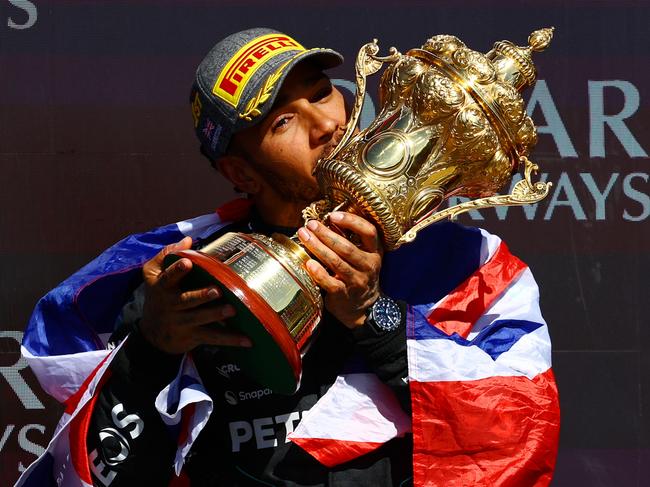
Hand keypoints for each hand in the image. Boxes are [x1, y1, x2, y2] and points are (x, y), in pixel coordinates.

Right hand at [139, 236, 251, 353]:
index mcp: (163, 287)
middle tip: (217, 290)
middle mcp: (172, 305)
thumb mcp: (153, 274)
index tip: (187, 262)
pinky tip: (247, 340)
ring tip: (232, 310)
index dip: (176, 270)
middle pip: (187, 300)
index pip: (168, 278)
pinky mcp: (194, 336)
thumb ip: (167, 255)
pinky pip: (213, 338)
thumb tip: (187, 240)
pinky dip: (230, 339)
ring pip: (201, 319)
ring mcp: (183, 322)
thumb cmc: (158, 296)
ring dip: (216, 315)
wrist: (153, 335)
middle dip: (201, 296)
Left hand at [297, 211, 381, 328]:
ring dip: (318, 248)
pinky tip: (308, 263)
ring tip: (304, 236)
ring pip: (336, 262)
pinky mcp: (344, 294)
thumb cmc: (358, 274)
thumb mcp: (362, 257)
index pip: (369, 232)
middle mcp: (369, 266)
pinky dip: (318, 272)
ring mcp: (357, 281)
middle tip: (310, 225)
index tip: (333, 216)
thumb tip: (326, 221)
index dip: (352, 221)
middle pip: (347, 247)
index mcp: (375, 252)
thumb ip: (349, 240)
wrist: (362, 307)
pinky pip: (330, 282)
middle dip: (326, 234)